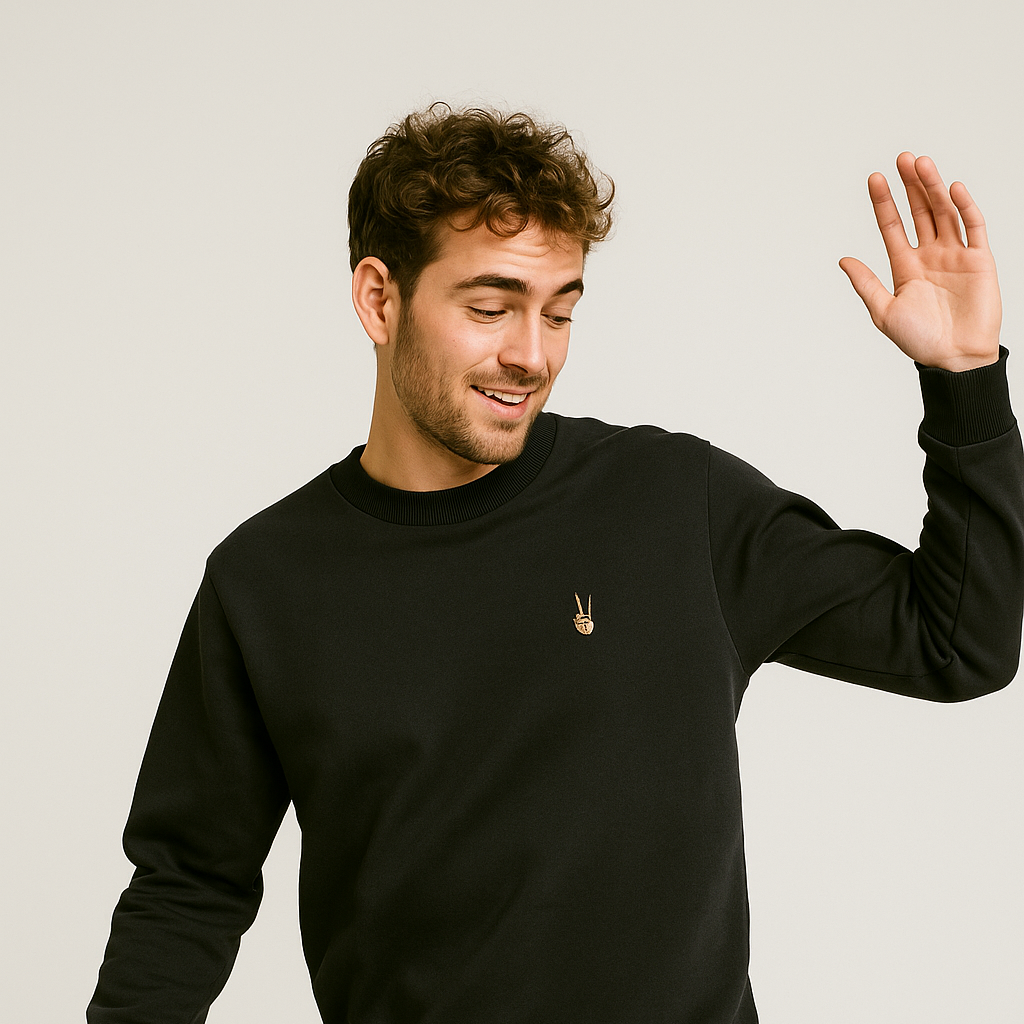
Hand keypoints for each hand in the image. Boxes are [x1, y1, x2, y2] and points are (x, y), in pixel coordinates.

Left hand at [839, 153, 1000, 371]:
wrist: (954, 358)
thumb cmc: (919, 340)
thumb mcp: (884, 311)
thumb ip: (866, 283)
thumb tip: (843, 259)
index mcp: (905, 267)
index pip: (892, 226)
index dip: (883, 203)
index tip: (874, 178)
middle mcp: (930, 255)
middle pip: (920, 211)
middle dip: (910, 186)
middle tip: (901, 158)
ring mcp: (955, 255)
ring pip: (944, 212)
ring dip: (933, 188)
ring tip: (921, 164)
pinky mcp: (979, 260)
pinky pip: (973, 227)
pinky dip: (964, 206)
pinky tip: (952, 188)